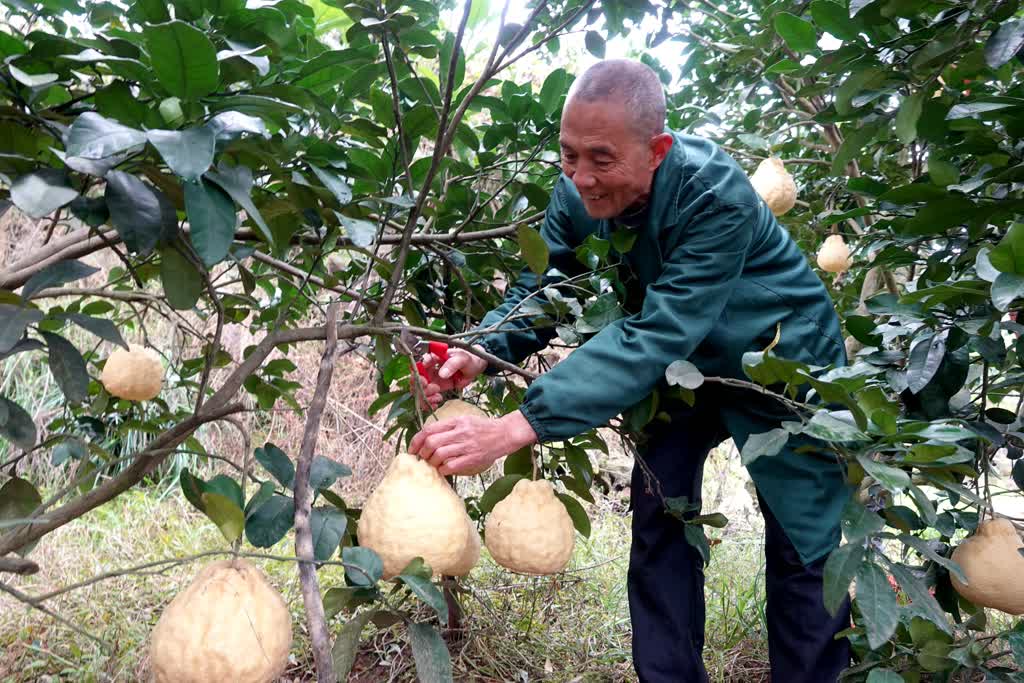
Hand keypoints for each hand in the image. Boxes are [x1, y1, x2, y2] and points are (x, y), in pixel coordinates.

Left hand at [409, 410, 537, 475]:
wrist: (504, 434)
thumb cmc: (483, 428)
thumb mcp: (465, 420)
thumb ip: (447, 426)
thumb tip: (427, 436)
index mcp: (456, 421)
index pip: (429, 429)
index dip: (416, 440)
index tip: (412, 448)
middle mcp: (460, 432)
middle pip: (431, 443)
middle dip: (422, 452)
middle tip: (422, 458)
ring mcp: (467, 446)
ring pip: (439, 455)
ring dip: (432, 462)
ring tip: (433, 464)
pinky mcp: (473, 459)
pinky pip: (451, 466)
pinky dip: (443, 469)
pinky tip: (443, 469)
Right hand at [415, 345, 488, 408]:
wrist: (475, 367)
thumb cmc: (468, 358)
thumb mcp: (462, 358)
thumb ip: (452, 364)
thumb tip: (442, 374)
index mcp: (433, 358)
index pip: (419, 365)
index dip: (418, 374)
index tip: (425, 380)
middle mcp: (429, 369)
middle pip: (416, 380)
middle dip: (421, 388)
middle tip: (434, 389)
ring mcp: (432, 379)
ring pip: (419, 391)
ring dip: (425, 397)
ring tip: (438, 397)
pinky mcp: (436, 389)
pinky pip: (427, 397)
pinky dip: (429, 403)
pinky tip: (436, 403)